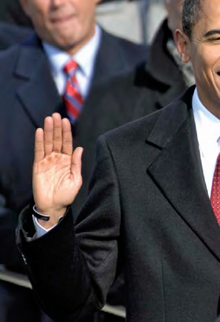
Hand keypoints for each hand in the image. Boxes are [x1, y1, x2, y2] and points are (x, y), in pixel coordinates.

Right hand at [32, 113, 82, 227]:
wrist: (54, 207)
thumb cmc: (67, 195)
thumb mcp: (76, 179)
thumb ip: (76, 164)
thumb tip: (80, 148)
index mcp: (68, 160)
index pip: (67, 143)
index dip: (66, 132)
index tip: (66, 120)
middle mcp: (57, 158)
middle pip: (56, 140)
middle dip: (57, 127)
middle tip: (56, 115)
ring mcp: (47, 161)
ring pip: (47, 143)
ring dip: (48, 131)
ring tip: (48, 119)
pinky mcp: (38, 166)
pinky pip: (38, 152)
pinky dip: (39, 141)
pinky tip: (39, 132)